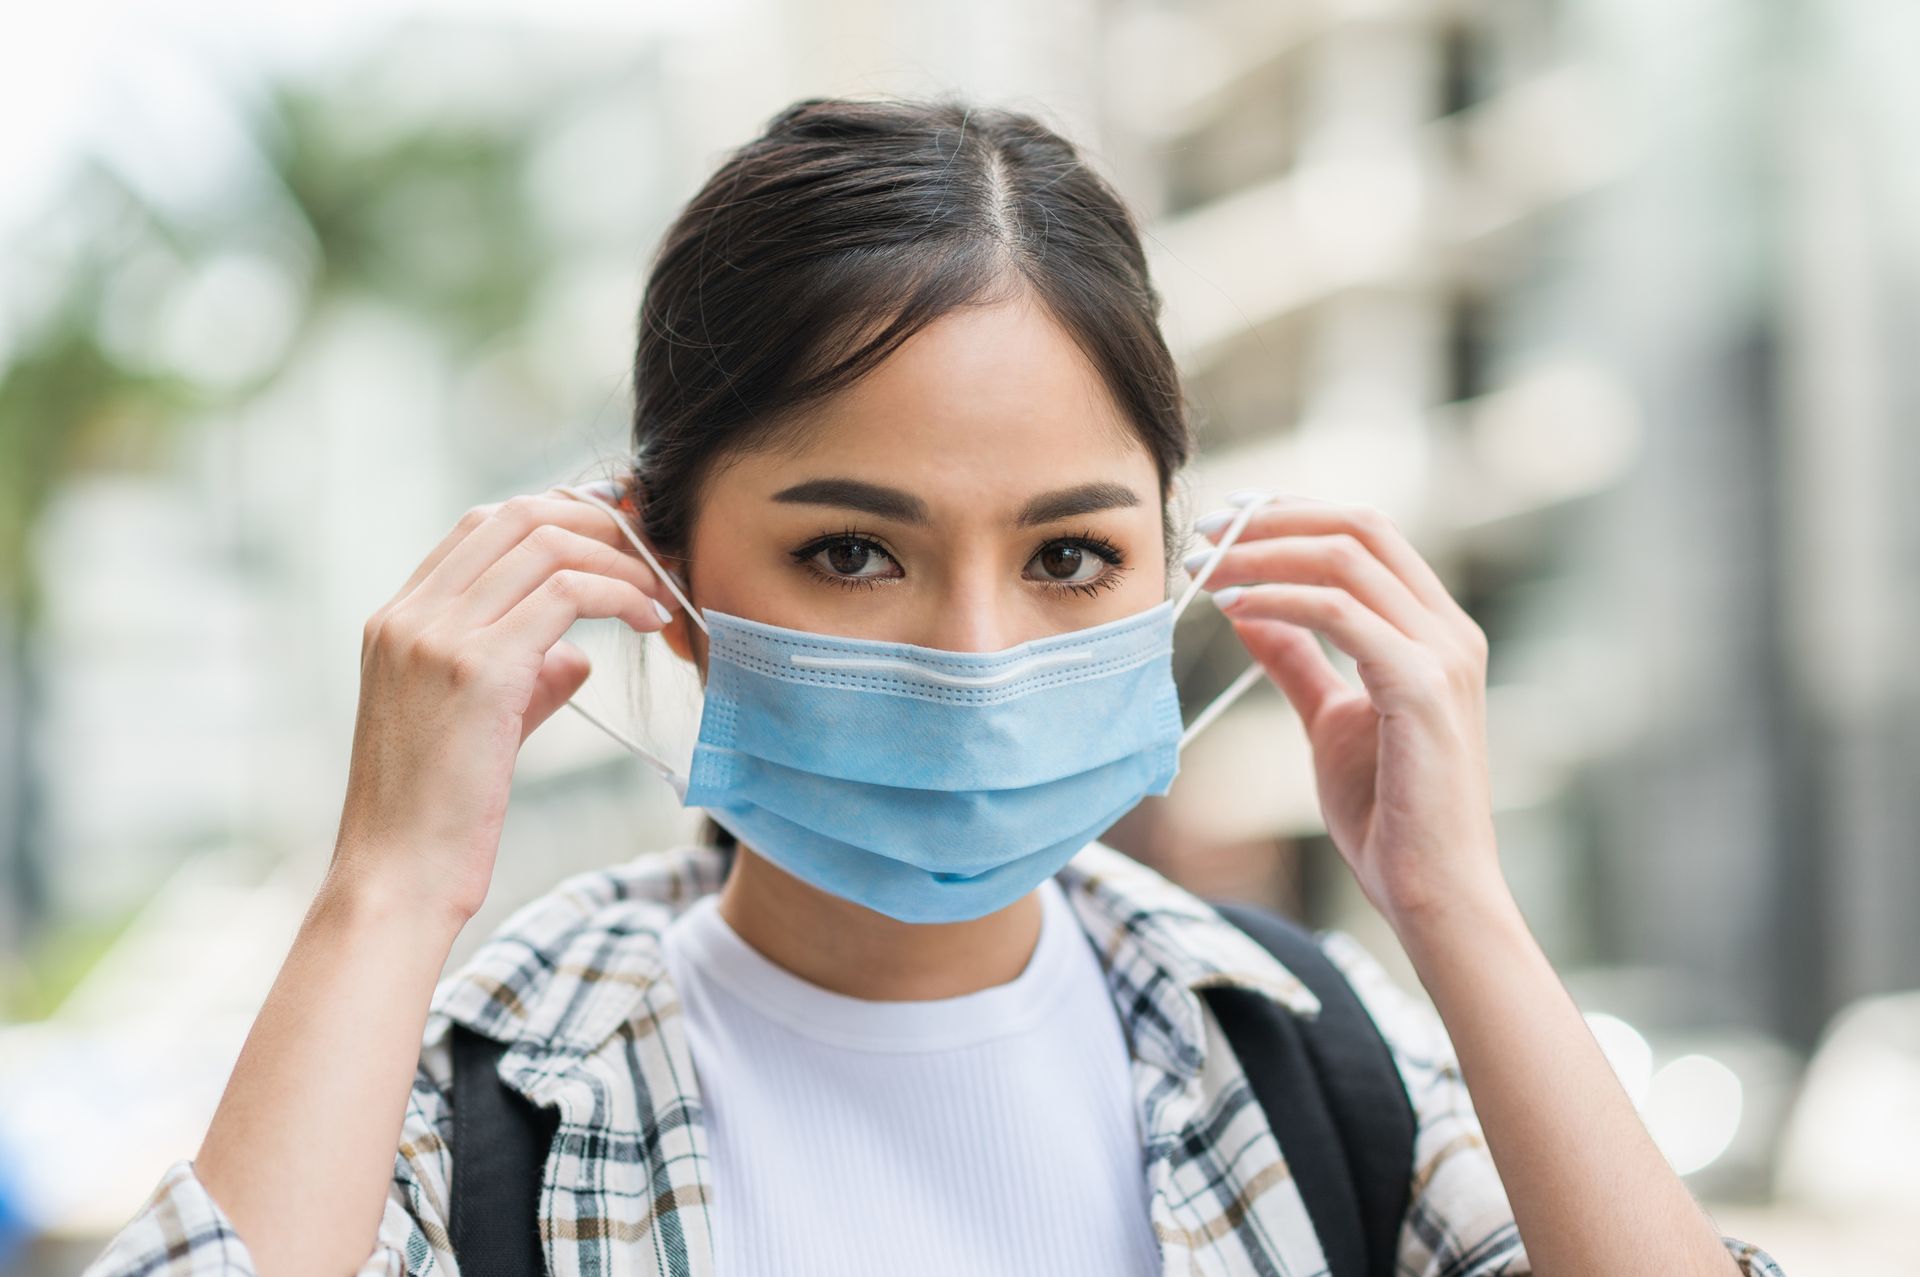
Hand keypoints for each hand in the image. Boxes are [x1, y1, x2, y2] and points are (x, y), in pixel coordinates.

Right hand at [329, 488, 680, 924]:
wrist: (397, 876)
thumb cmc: (438, 816)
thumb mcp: (480, 726)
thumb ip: (525, 680)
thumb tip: (577, 657)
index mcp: (398, 620)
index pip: (481, 525)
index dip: (558, 515)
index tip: (617, 532)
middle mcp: (410, 615)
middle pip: (516, 516)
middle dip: (596, 519)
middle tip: (652, 544)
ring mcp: (437, 636)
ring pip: (546, 544)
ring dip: (619, 557)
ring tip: (660, 589)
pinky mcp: (478, 668)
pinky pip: (567, 592)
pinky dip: (620, 593)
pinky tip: (650, 619)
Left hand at [1191, 493, 1504, 932]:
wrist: (1432, 892)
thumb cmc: (1390, 814)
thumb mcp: (1331, 719)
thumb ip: (1298, 661)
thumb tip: (1248, 611)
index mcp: (1436, 630)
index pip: (1368, 532)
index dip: (1293, 513)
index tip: (1226, 521)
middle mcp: (1450, 631)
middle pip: (1360, 527)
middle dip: (1274, 518)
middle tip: (1206, 530)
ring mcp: (1443, 656)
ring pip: (1345, 560)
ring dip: (1263, 554)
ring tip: (1206, 570)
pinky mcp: (1423, 690)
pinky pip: (1342, 615)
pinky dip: (1281, 601)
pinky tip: (1235, 610)